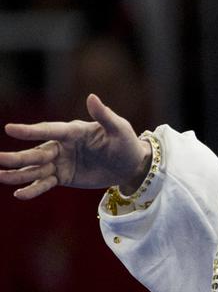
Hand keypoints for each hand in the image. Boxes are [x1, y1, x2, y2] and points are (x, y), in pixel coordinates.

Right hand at [1, 94, 150, 199]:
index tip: (10, 129)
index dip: (31, 131)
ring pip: (35, 169)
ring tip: (0, 176)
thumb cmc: (125, 142)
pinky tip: (19, 194)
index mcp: (73, 131)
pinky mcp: (62, 177)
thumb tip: (91, 97)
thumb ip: (104, 115)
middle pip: (36, 152)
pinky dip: (33, 189)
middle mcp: (62, 146)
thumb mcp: (119, 129)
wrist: (130, 165)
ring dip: (18, 173)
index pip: (49, 130)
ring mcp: (60, 162)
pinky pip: (45, 183)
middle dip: (18, 157)